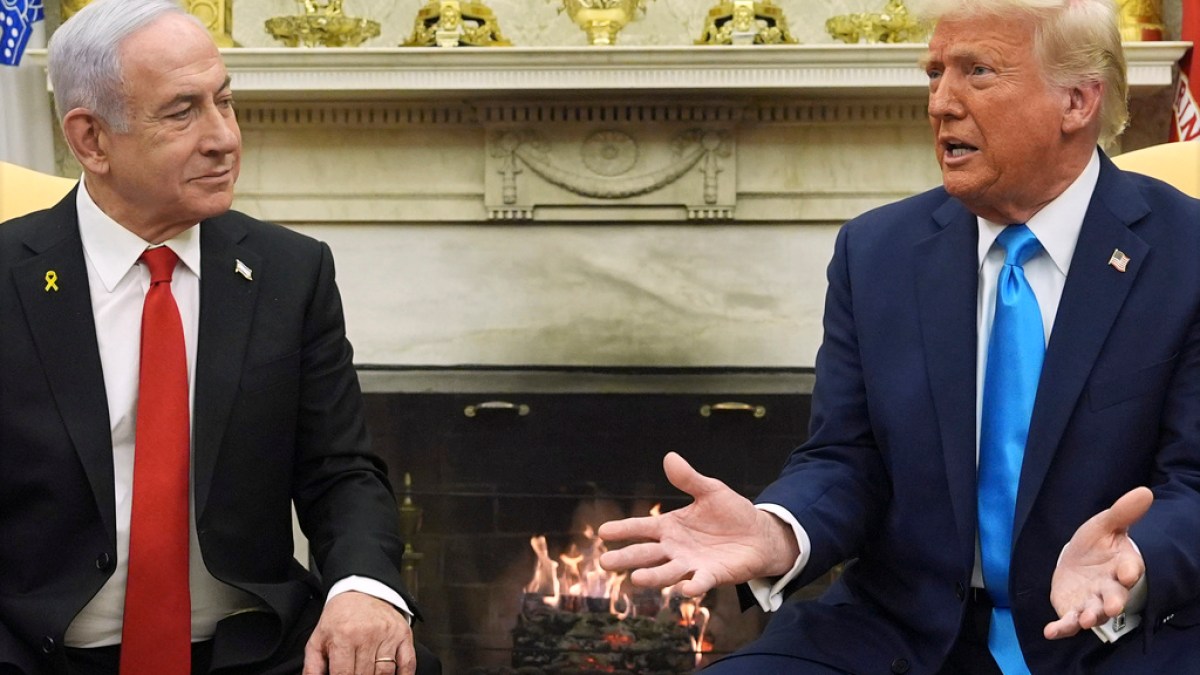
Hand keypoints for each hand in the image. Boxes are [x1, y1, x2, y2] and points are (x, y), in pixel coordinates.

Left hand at [303, 591, 415, 674]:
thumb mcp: (318, 639)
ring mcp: (388, 635)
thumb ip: (312, 667)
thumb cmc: (339, 619)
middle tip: (354, 674)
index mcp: (343, 636)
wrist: (362, 590)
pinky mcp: (403, 634)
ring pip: (385, 674)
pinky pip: (408, 663)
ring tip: (368, 674)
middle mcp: (367, 635)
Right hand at [597, 452, 798, 596]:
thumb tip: (669, 457)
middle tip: (605, 562)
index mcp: (670, 527)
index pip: (641, 528)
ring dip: (652, 576)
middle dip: (626, 558)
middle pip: (645, 554)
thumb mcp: (710, 490)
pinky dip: (692, 587)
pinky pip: (699, 582)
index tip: (602, 532)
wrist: (759, 535)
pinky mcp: (711, 576)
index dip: (622, 529)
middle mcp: (675, 548)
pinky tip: (684, 588)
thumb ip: (689, 479)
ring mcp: (691, 564)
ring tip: (635, 579)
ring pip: (666, 571)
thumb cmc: (731, 512)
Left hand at [1044, 487, 1152, 639]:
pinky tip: (1051, 631)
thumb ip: (1122, 512)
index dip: (1130, 570)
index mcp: (1122, 565)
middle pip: (1115, 597)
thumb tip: (1144, 492)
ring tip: (1086, 620)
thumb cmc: (1097, 544)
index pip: (1130, 568)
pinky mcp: (1073, 610)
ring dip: (1091, 617)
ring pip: (1094, 613)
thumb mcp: (1106, 525)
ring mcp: (1091, 601)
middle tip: (1112, 606)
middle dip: (1114, 602)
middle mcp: (1110, 587)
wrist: (1077, 560)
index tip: (1129, 570)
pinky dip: (1061, 628)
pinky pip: (1068, 622)